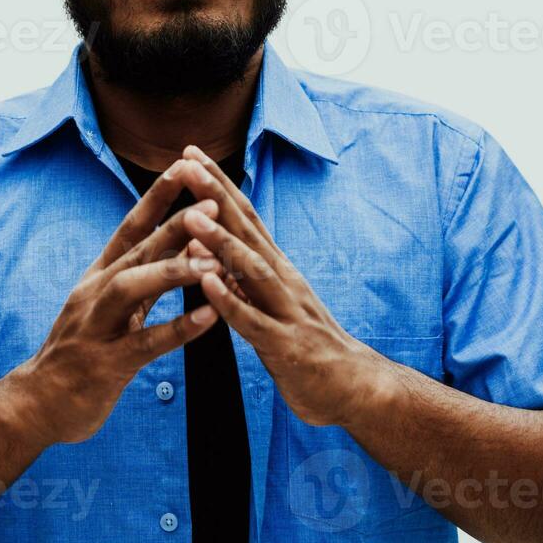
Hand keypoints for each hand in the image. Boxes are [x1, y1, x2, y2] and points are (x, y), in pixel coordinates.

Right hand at [12, 160, 232, 444]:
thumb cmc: (83, 352)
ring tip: (214, 260)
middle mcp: (96, 294)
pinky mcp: (107, 364)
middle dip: (174, 224)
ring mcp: (99, 327)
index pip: (130, 227)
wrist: (37, 404)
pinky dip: (179, 329)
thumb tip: (191, 245)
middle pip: (136, 250)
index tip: (185, 166)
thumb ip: (148, 278)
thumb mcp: (113, 308)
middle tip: (212, 202)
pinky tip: (210, 318)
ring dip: (175, 271)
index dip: (157, 196)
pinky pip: (146, 342)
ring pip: (135, 288)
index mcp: (98, 277)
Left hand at [175, 146, 375, 427]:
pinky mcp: (285, 346)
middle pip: (247, 230)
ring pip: (251, 270)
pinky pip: (253, 321)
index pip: (244, 216)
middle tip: (187, 162)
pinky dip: (230, 301)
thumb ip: (237, 277)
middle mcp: (283, 279)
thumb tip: (200, 246)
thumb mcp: (267, 303)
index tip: (191, 154)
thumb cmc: (304, 343)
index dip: (217, 185)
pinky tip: (209, 283)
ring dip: (221, 242)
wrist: (355, 389)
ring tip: (191, 217)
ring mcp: (286, 311)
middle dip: (216, 195)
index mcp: (276, 268)